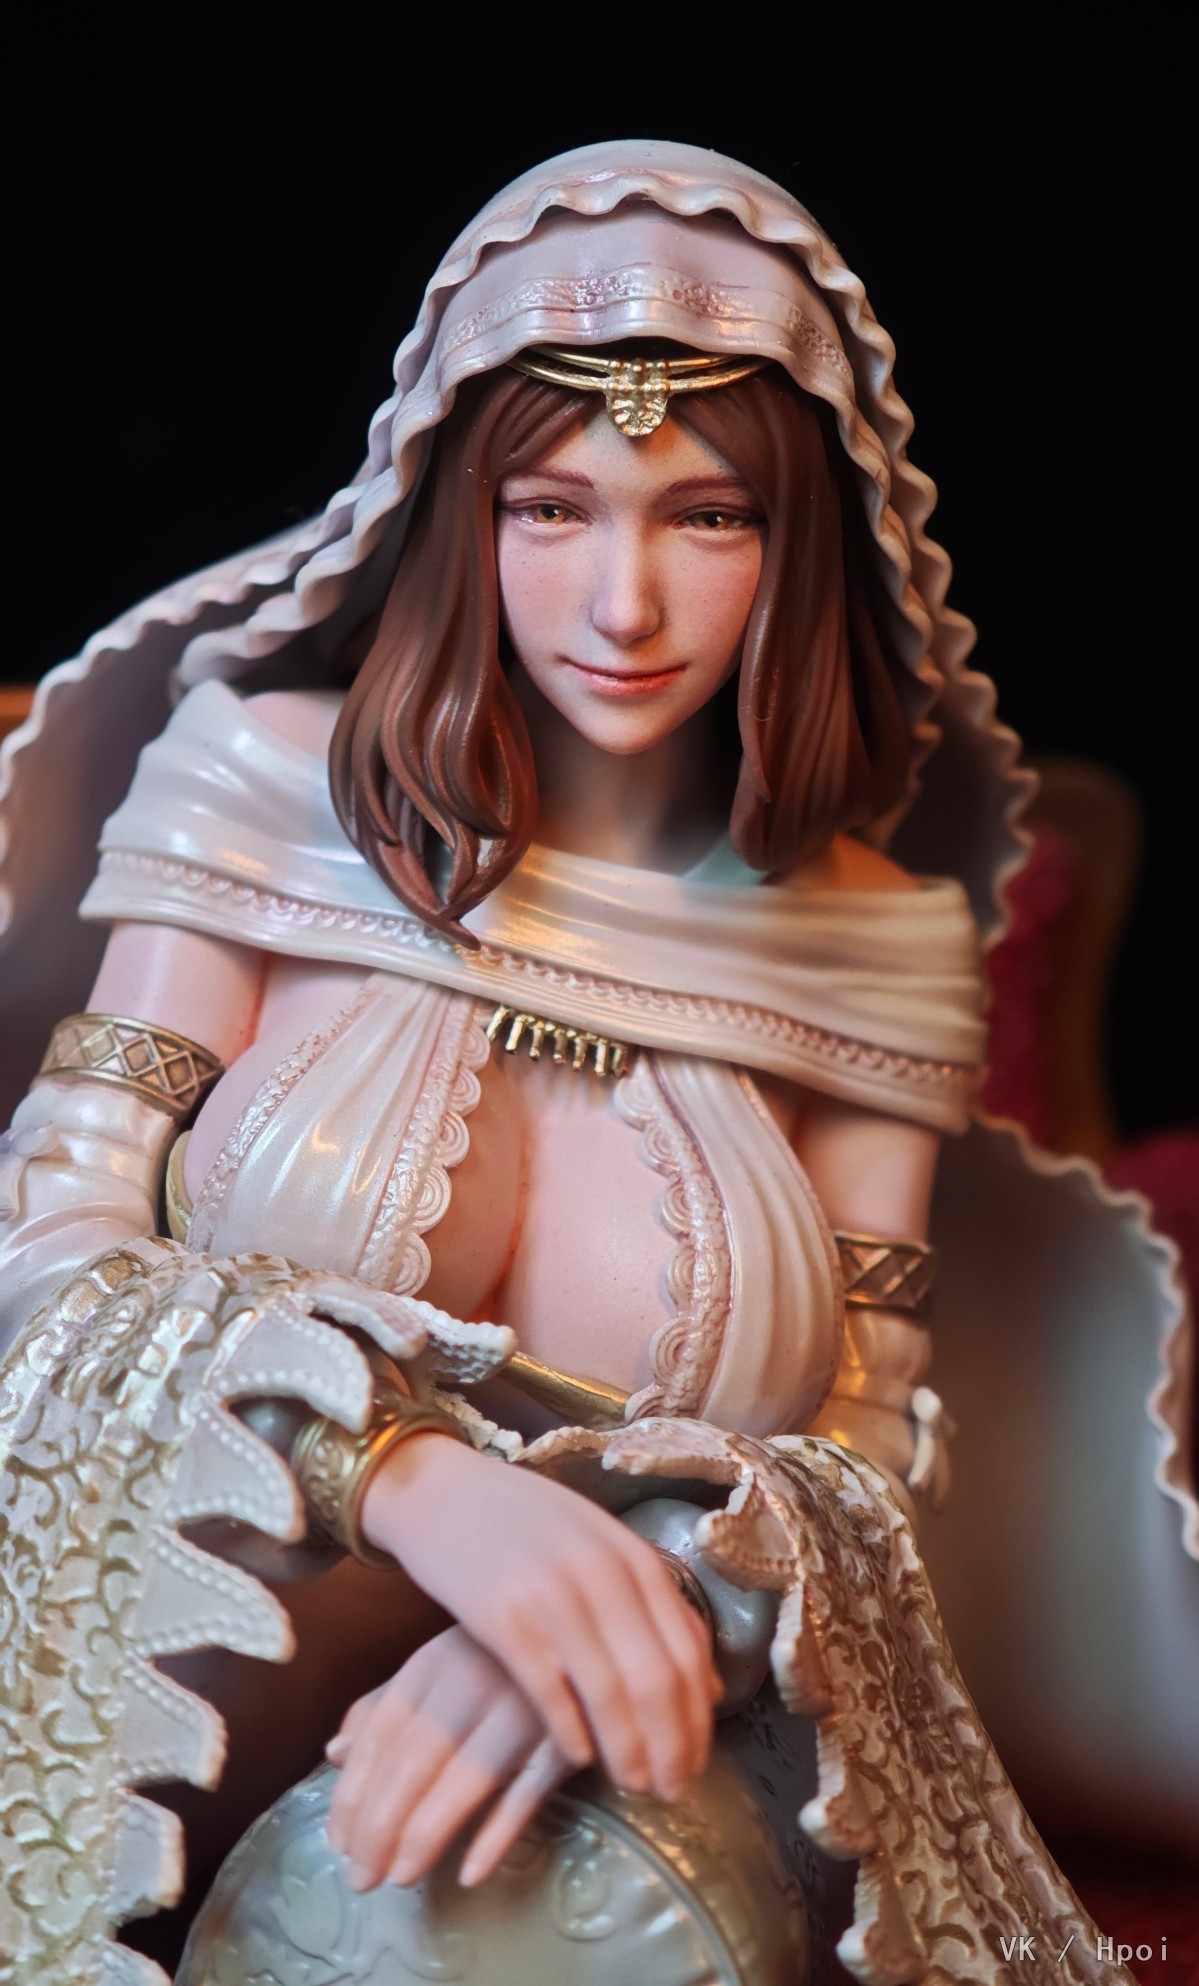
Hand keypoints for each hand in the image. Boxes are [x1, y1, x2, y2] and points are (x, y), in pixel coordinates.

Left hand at [325, 1625, 572, 1890]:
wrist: (585, 1628)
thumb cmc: (499, 1652)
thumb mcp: (437, 1663)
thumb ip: (385, 1705)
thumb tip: (334, 1755)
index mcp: (433, 1663)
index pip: (380, 1736)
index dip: (354, 1795)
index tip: (338, 1844)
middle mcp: (472, 1682)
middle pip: (414, 1762)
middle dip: (380, 1827)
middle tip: (361, 1878)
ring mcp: (524, 1708)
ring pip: (465, 1779)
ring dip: (427, 1834)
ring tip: (401, 1878)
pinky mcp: (570, 1736)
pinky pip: (530, 1791)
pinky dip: (499, 1832)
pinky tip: (471, 1872)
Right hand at [361, 1433, 721, 1804]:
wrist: (442, 1490)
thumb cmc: (527, 1525)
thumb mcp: (602, 1549)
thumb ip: (654, 1608)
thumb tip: (711, 1687)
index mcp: (634, 1558)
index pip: (688, 1653)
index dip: (698, 1719)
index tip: (698, 1763)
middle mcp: (603, 1575)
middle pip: (658, 1680)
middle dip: (673, 1746)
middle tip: (674, 1791)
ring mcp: (552, 1595)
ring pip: (611, 1693)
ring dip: (629, 1751)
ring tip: (635, 1785)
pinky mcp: (502, 1617)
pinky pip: (549, 1690)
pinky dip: (571, 1732)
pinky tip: (579, 1759)